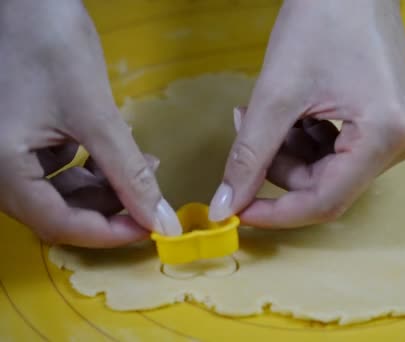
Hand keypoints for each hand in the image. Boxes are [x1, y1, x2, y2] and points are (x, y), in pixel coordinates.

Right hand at [0, 0, 180, 246]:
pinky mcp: (20, 135)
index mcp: (2, 168)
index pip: (58, 225)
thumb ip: (128, 172)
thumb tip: (159, 219)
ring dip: (106, 185)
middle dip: (111, 206)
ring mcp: (7, 151)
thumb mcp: (94, 114)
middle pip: (59, 211)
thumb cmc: (49, 44)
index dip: (109, 233)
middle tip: (153, 196)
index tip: (152, 229)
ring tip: (145, 166)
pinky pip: (58, 165)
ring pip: (61, 190)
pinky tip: (120, 150)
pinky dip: (92, 165)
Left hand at [209, 0, 404, 226]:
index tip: (240, 210)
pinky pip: (345, 151)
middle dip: (280, 167)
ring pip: (332, 170)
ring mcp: (404, 133)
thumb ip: (249, 156)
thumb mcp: (277, 93)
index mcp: (388, 135)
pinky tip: (295, 111)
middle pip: (328, 186)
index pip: (326, 202)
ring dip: (293, 151)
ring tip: (266, 112)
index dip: (277, 212)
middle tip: (247, 131)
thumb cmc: (322, 18)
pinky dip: (311, 139)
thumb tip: (227, 205)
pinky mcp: (394, 123)